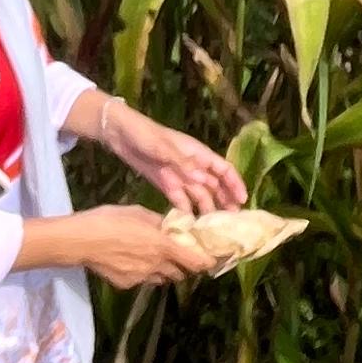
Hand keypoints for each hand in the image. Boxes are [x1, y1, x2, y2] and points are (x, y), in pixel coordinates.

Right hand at [39, 204, 206, 290]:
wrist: (79, 241)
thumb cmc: (109, 220)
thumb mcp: (138, 212)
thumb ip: (159, 222)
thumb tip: (172, 226)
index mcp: (163, 246)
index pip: (197, 263)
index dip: (207, 262)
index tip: (209, 258)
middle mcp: (157, 266)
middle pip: (181, 273)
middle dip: (182, 265)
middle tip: (176, 253)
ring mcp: (142, 278)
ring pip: (162, 278)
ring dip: (164, 270)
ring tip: (151, 256)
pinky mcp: (127, 285)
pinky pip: (143, 280)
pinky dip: (142, 273)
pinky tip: (128, 261)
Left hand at [73, 92, 244, 215]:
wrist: (118, 133)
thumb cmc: (144, 133)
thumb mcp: (162, 146)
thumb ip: (182, 163)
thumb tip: (203, 180)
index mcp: (197, 153)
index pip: (223, 169)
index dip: (235, 184)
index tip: (243, 201)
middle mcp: (192, 167)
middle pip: (215, 186)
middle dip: (225, 202)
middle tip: (232, 223)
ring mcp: (179, 177)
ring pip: (200, 195)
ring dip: (208, 210)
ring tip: (214, 229)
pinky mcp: (165, 185)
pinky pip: (180, 200)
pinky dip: (186, 211)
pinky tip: (190, 225)